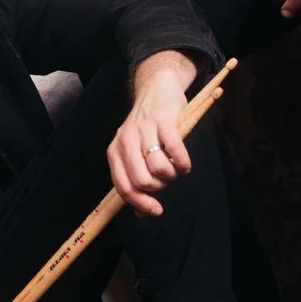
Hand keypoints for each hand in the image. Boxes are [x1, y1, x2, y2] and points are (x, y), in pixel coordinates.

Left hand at [107, 49, 196, 216]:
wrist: (156, 88)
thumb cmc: (147, 127)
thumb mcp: (134, 151)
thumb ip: (135, 179)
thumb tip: (142, 212)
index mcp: (115, 151)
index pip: (123, 186)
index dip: (140, 203)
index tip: (156, 211)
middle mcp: (126, 141)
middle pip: (142, 181)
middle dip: (159, 187)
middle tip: (165, 178)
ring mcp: (144, 130)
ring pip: (159, 169)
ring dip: (173, 174)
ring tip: (175, 167)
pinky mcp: (164, 121)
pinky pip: (176, 152)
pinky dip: (183, 163)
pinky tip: (184, 162)